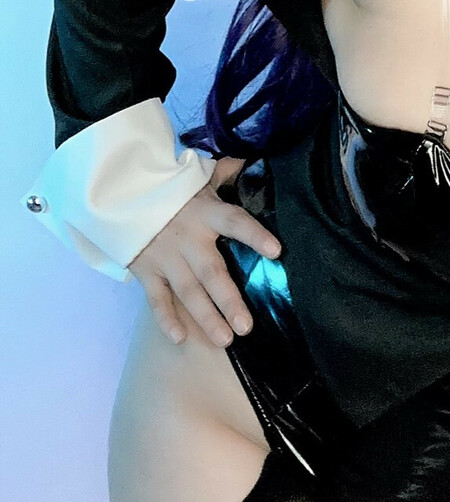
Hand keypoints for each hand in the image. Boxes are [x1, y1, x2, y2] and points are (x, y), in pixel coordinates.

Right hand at [127, 155, 280, 347]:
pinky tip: (179, 338)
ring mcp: (166, 257)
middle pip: (212, 272)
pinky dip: (165, 318)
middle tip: (247, 326)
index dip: (254, 235)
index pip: (235, 222)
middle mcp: (188, 238)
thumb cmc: (170, 188)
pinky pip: (156, 298)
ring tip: (225, 339)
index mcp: (206, 212)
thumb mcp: (199, 175)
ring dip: (206, 317)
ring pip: (188, 292)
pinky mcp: (146, 270)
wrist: (121, 193)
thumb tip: (253, 162)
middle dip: (229, 301)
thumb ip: (226, 172)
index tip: (276, 251)